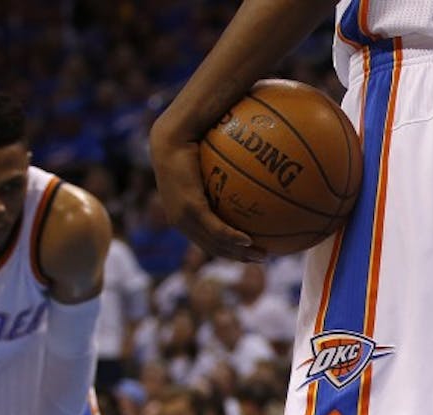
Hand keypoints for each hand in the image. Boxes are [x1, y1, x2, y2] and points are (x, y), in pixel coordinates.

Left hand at [148, 120, 265, 262]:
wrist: (170, 137)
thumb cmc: (190, 144)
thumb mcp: (210, 165)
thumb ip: (225, 174)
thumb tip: (252, 173)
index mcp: (183, 215)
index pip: (207, 241)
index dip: (229, 251)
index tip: (250, 252)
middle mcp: (181, 221)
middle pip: (213, 248)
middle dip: (238, 257)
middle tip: (262, 259)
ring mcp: (184, 216)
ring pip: (215, 244)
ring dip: (239, 253)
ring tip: (261, 255)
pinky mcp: (190, 208)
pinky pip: (216, 229)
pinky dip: (232, 238)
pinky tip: (249, 241)